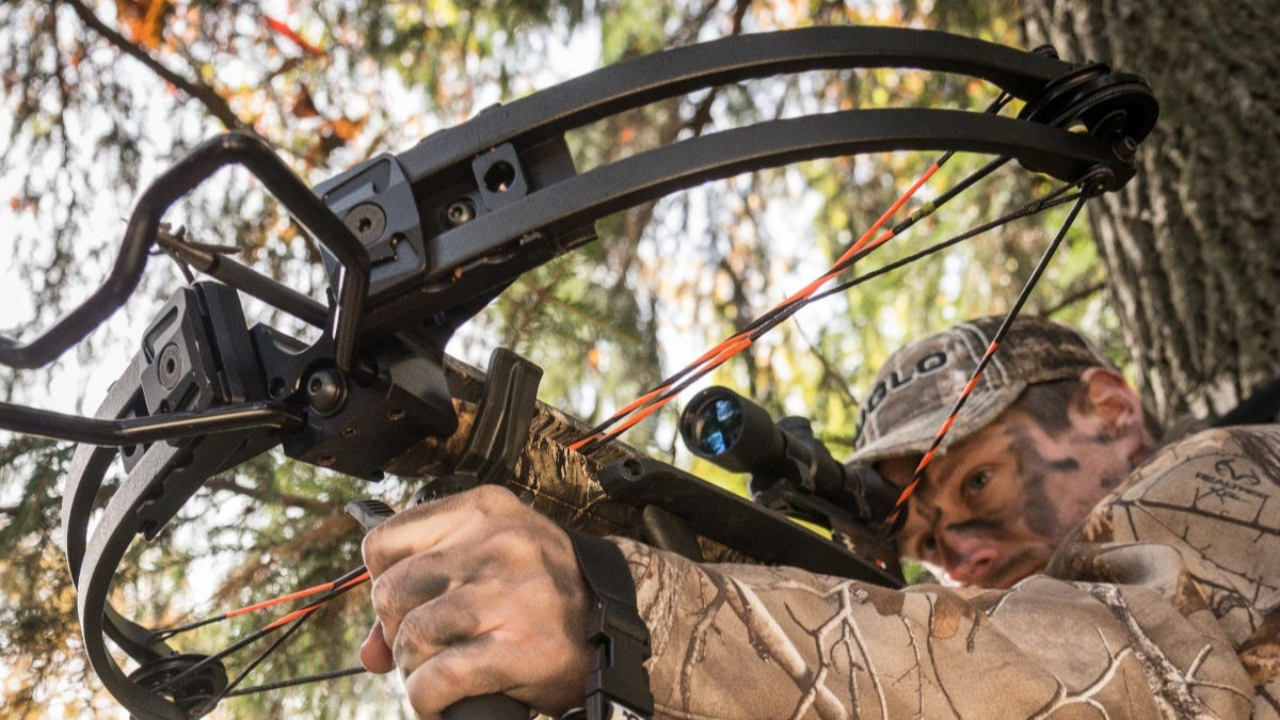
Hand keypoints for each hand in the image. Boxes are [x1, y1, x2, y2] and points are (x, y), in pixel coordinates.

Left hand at [360, 485, 593, 718]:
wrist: (619, 621)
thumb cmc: (545, 592)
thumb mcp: (490, 563)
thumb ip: (424, 591)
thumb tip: (372, 652)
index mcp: (486, 509)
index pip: (383, 542)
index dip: (384, 582)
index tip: (407, 604)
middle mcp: (498, 543)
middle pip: (391, 593)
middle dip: (397, 631)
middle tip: (424, 646)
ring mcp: (510, 594)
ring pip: (411, 637)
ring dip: (413, 668)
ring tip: (435, 673)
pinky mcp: (521, 647)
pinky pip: (440, 678)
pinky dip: (427, 698)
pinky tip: (438, 701)